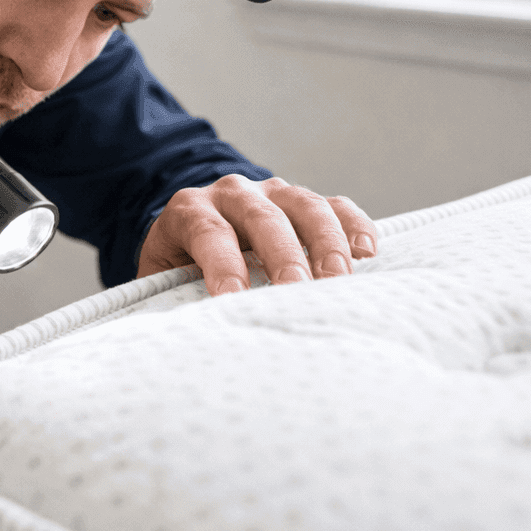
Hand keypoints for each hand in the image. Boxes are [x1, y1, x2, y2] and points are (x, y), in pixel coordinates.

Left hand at [135, 175, 377, 295]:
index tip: (234, 300)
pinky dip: (353, 225)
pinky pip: (334, 205)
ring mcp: (272, 192)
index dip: (222, 265)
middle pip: (261, 217)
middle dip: (281, 255)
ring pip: (304, 205)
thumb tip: (183, 337)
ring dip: (325, 241)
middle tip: (296, 291)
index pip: (208, 232)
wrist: (193, 231)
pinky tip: (367, 251)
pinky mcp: (303, 203)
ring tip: (338, 279)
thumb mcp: (162, 279)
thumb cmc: (178, 267)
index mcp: (189, 210)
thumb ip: (169, 298)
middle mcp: (232, 194)